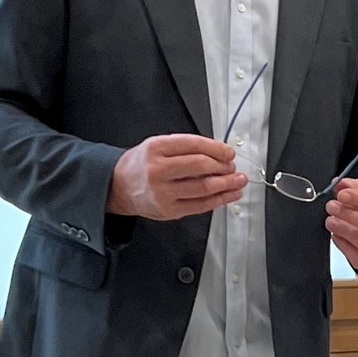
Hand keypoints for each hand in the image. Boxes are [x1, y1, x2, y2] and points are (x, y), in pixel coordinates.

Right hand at [107, 134, 244, 219]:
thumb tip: (220, 153)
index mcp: (156, 149)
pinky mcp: (169, 210)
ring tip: (239, 180)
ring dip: (227, 184)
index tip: (229, 152)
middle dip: (223, 166)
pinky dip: (220, 200)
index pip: (194, 145)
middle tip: (233, 166)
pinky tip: (230, 195)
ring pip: (203, 187)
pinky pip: (201, 205)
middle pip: (200, 166)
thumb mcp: (157, 145)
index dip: (217, 148)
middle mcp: (158, 170)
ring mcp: (163, 192)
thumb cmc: (142, 164)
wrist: (118, 186)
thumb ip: (186, 147)